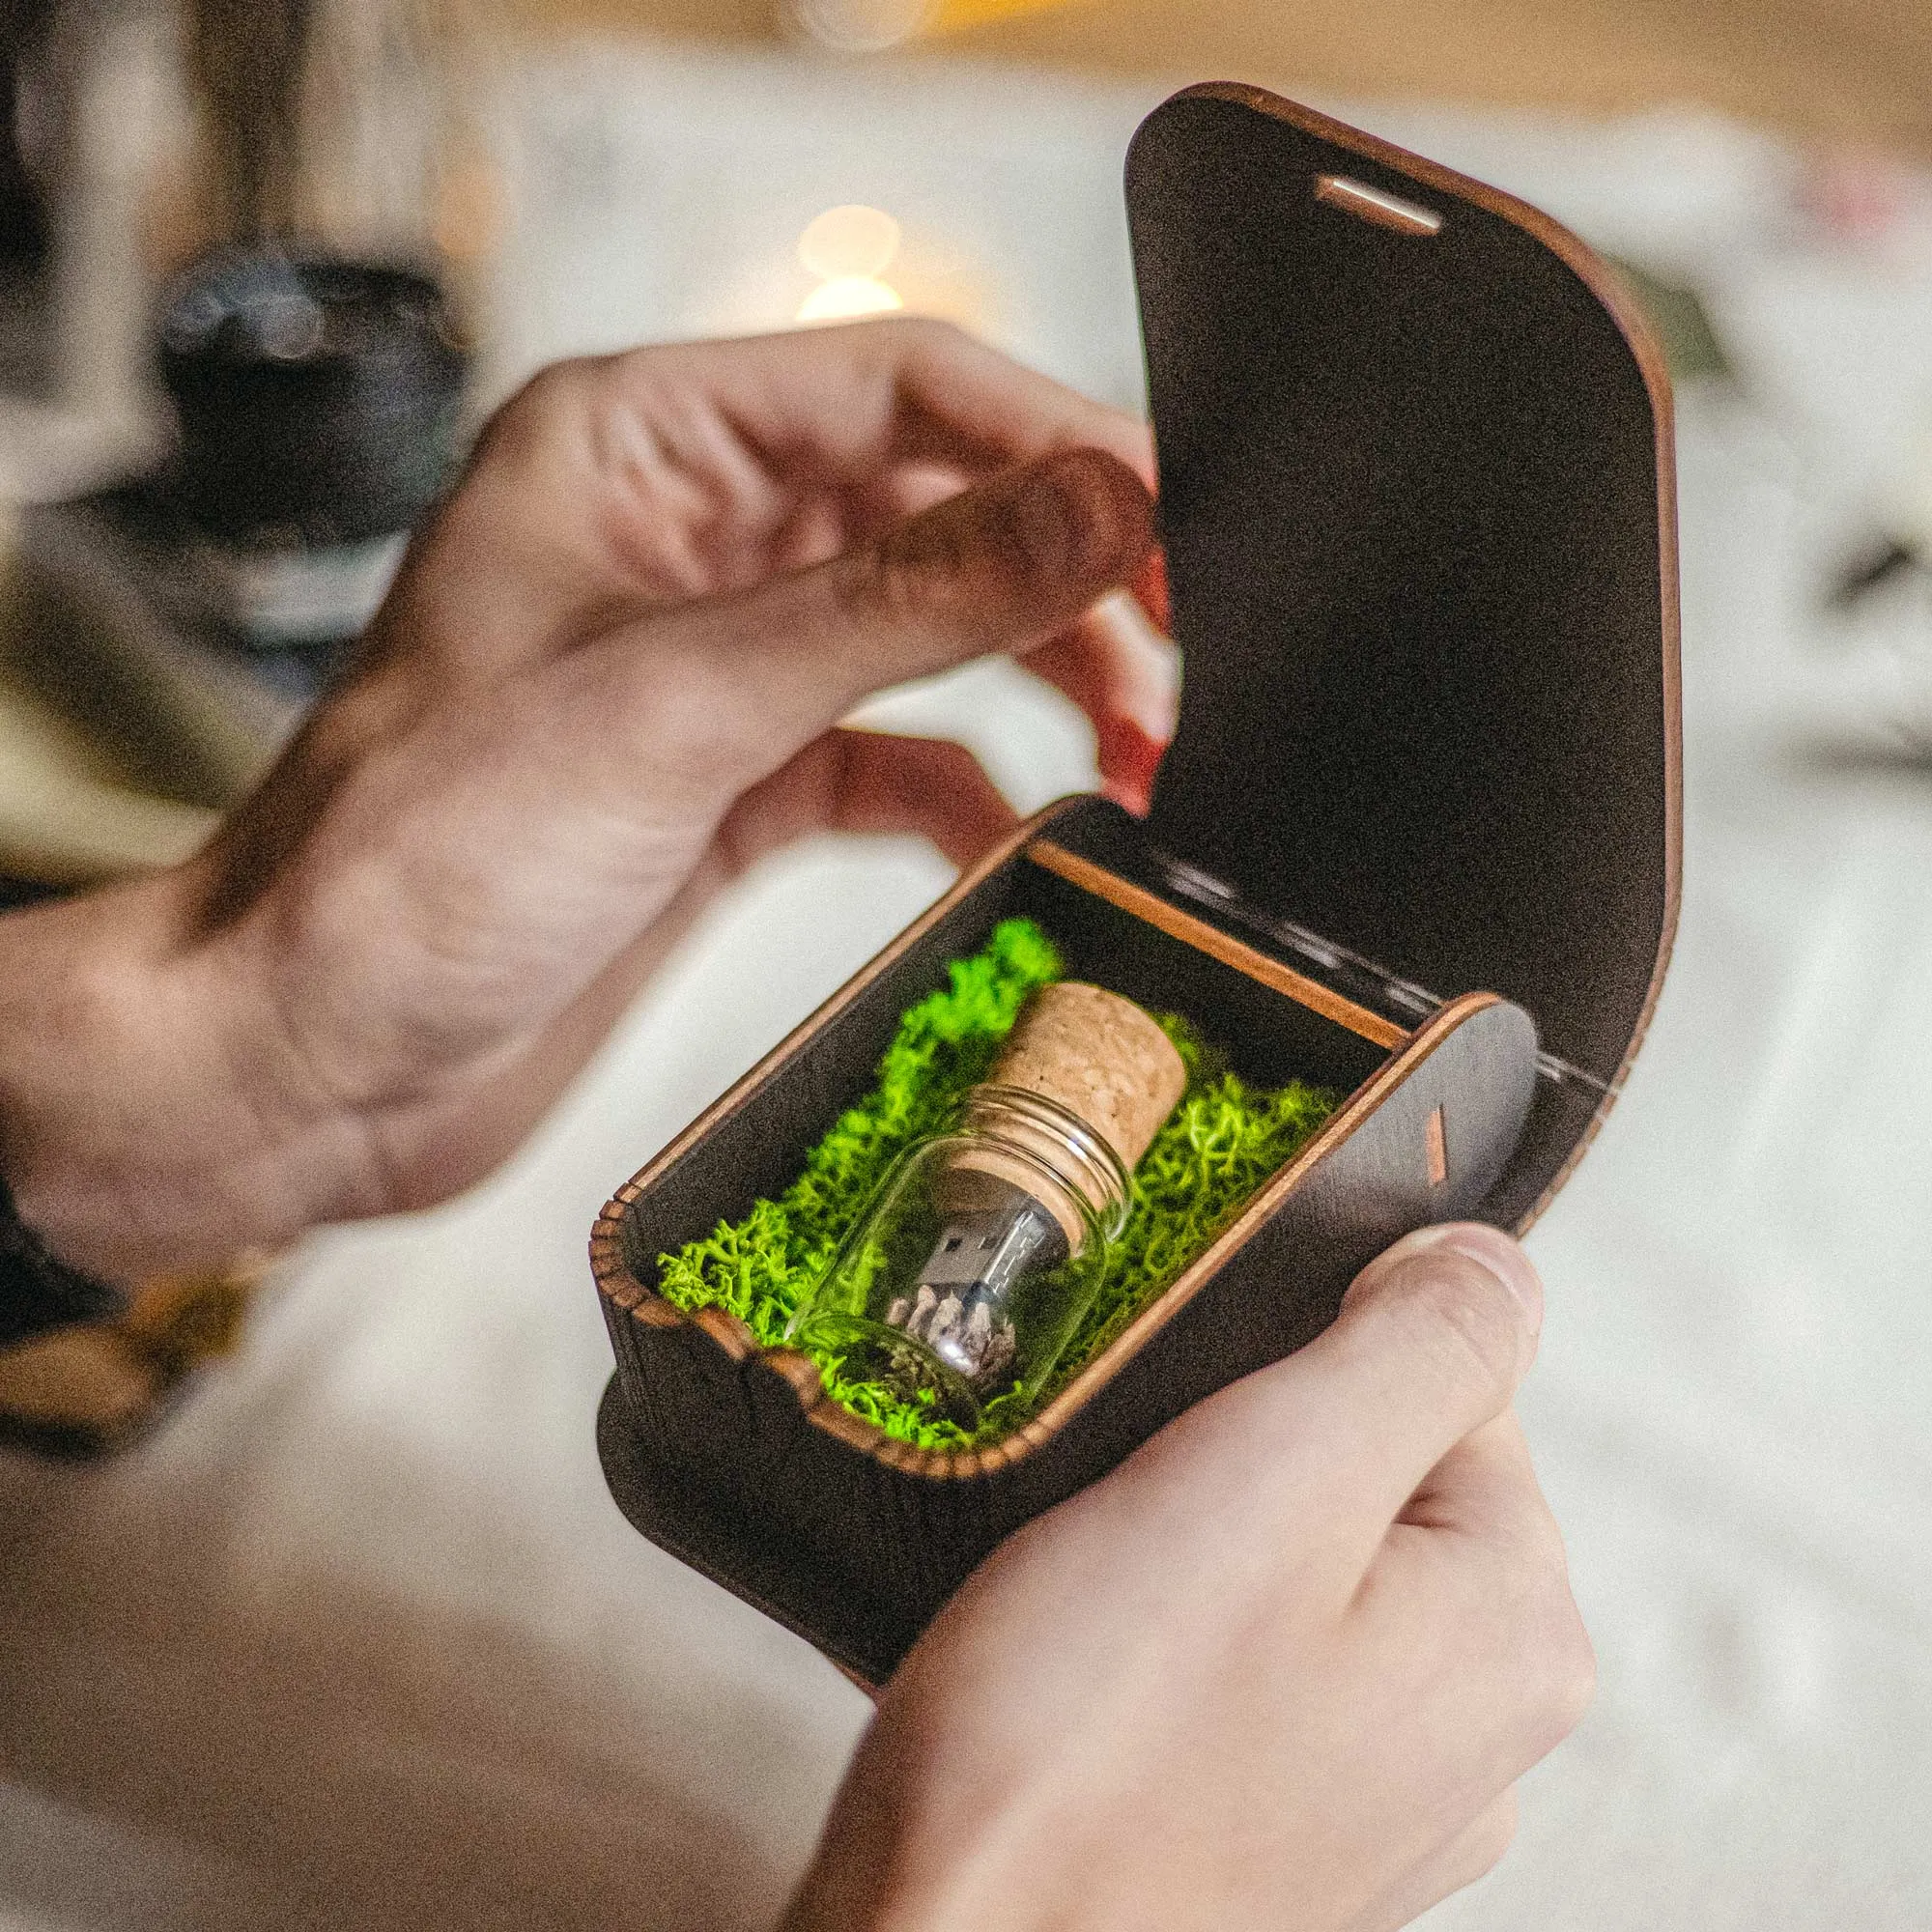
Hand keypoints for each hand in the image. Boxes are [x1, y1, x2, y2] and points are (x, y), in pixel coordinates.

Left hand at [0, 321, 1163, 1278]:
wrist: (308, 1058)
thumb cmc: (412, 860)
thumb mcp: (682, 700)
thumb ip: (906, 599)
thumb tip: (1099, 505)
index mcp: (639, 445)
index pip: (901, 386)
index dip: (1053, 441)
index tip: (1176, 518)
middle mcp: (686, 540)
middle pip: (935, 508)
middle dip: (1068, 574)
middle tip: (1185, 646)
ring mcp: (716, 669)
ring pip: (931, 637)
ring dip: (1042, 682)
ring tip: (1140, 743)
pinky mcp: (733, 787)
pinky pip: (892, 756)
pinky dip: (968, 790)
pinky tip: (1021, 834)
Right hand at [786, 1223, 1592, 1931]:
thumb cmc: (1092, 1744)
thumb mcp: (1270, 1476)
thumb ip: (1411, 1350)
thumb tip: (1495, 1264)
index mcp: (1517, 1631)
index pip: (1449, 1387)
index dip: (1305, 1365)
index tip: (1200, 1418)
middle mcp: (1480, 1736)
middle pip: (1369, 1476)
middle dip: (1242, 1458)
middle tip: (1134, 1511)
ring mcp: (1378, 1802)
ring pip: (1289, 1568)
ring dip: (1192, 1545)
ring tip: (1096, 1596)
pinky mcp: (1275, 1836)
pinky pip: (1236, 1666)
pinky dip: (1168, 1640)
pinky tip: (1091, 1674)